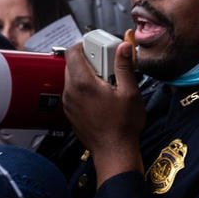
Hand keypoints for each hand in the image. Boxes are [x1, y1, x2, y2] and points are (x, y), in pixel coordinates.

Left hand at [62, 41, 144, 186]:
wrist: (114, 152)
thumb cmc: (123, 125)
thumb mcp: (130, 92)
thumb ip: (124, 66)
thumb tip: (124, 46)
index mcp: (83, 83)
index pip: (72, 52)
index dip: (84, 44)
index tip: (99, 47)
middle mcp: (71, 91)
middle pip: (71, 64)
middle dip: (88, 59)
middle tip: (107, 64)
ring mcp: (68, 103)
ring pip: (72, 78)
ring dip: (86, 74)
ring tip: (106, 81)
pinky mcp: (71, 112)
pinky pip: (73, 92)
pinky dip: (84, 87)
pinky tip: (101, 95)